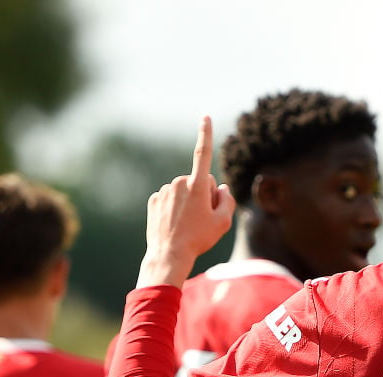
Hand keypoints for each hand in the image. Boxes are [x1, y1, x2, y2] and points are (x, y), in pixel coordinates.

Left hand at [137, 116, 236, 287]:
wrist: (169, 254)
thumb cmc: (199, 238)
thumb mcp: (223, 222)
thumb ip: (228, 200)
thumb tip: (221, 187)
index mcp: (197, 185)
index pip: (203, 154)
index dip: (205, 134)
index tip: (205, 116)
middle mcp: (179, 183)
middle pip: (199, 181)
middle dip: (204, 194)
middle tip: (202, 218)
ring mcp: (164, 191)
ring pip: (184, 191)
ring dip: (189, 203)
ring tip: (187, 224)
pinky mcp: (154, 200)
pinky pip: (171, 199)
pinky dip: (175, 208)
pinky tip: (175, 223)